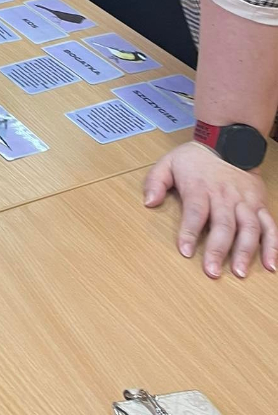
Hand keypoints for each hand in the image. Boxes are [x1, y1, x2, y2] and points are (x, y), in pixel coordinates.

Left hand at [144, 140, 277, 277]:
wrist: (227, 141)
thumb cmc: (196, 158)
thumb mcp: (169, 162)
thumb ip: (155, 181)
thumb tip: (149, 202)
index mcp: (201, 186)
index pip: (196, 211)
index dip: (190, 232)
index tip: (186, 251)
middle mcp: (225, 195)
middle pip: (223, 224)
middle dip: (218, 249)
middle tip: (212, 271)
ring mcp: (245, 201)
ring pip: (249, 227)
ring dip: (245, 251)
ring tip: (240, 272)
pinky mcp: (260, 205)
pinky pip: (270, 226)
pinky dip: (273, 246)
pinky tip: (270, 265)